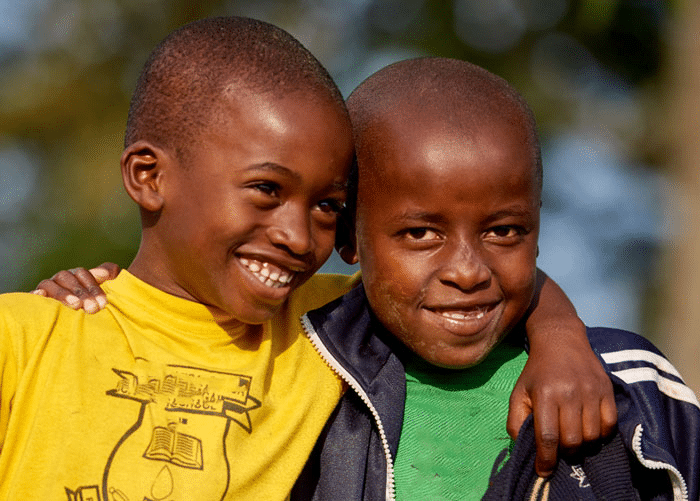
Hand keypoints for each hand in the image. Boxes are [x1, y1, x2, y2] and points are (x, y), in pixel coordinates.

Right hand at [31, 262, 120, 312]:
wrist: (76, 320)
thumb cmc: (95, 302)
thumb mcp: (105, 289)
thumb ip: (108, 275)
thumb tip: (109, 272)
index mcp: (77, 275)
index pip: (83, 274)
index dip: (93, 287)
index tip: (103, 302)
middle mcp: (61, 280)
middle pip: (67, 278)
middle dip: (81, 292)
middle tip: (92, 307)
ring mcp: (47, 289)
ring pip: (50, 284)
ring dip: (63, 293)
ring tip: (75, 304)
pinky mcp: (36, 300)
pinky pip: (32, 295)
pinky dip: (35, 294)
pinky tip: (40, 295)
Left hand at [507, 319, 616, 477]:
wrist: (561, 342)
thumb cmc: (537, 372)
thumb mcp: (518, 392)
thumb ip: (516, 420)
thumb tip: (524, 448)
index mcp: (545, 394)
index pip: (547, 436)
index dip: (546, 459)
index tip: (544, 471)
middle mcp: (570, 393)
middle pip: (572, 440)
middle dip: (564, 453)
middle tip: (558, 449)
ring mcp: (591, 391)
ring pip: (591, 436)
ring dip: (582, 445)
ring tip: (572, 437)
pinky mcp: (607, 390)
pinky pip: (609, 426)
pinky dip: (599, 435)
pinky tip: (588, 429)